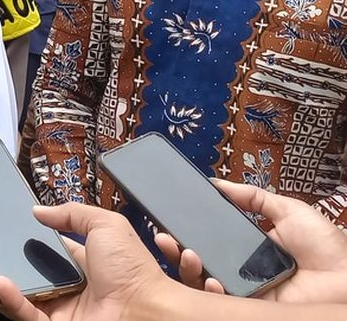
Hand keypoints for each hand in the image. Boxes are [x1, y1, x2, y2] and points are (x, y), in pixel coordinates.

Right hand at [0, 202, 170, 320]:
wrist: (150, 310)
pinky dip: (7, 297)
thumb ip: (72, 214)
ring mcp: (58, 312)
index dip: (14, 239)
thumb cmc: (134, 269)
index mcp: (80, 266)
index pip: (38, 252)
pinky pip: (23, 313)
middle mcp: (66, 290)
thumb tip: (38, 211)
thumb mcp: (106, 225)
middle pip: (18, 273)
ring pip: (12, 295)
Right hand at [156, 179, 346, 303]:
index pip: (207, 239)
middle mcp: (240, 268)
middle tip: (163, 237)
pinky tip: (211, 280)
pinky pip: (220, 302)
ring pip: (201, 283)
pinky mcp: (250, 307)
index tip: (167, 219)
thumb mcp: (287, 210)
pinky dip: (210, 291)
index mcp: (246, 247)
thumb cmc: (326, 247)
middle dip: (175, 249)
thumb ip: (252, 197)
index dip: (185, 231)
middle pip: (197, 260)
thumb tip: (217, 182)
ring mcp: (244, 290)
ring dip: (187, 268)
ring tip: (187, 254)